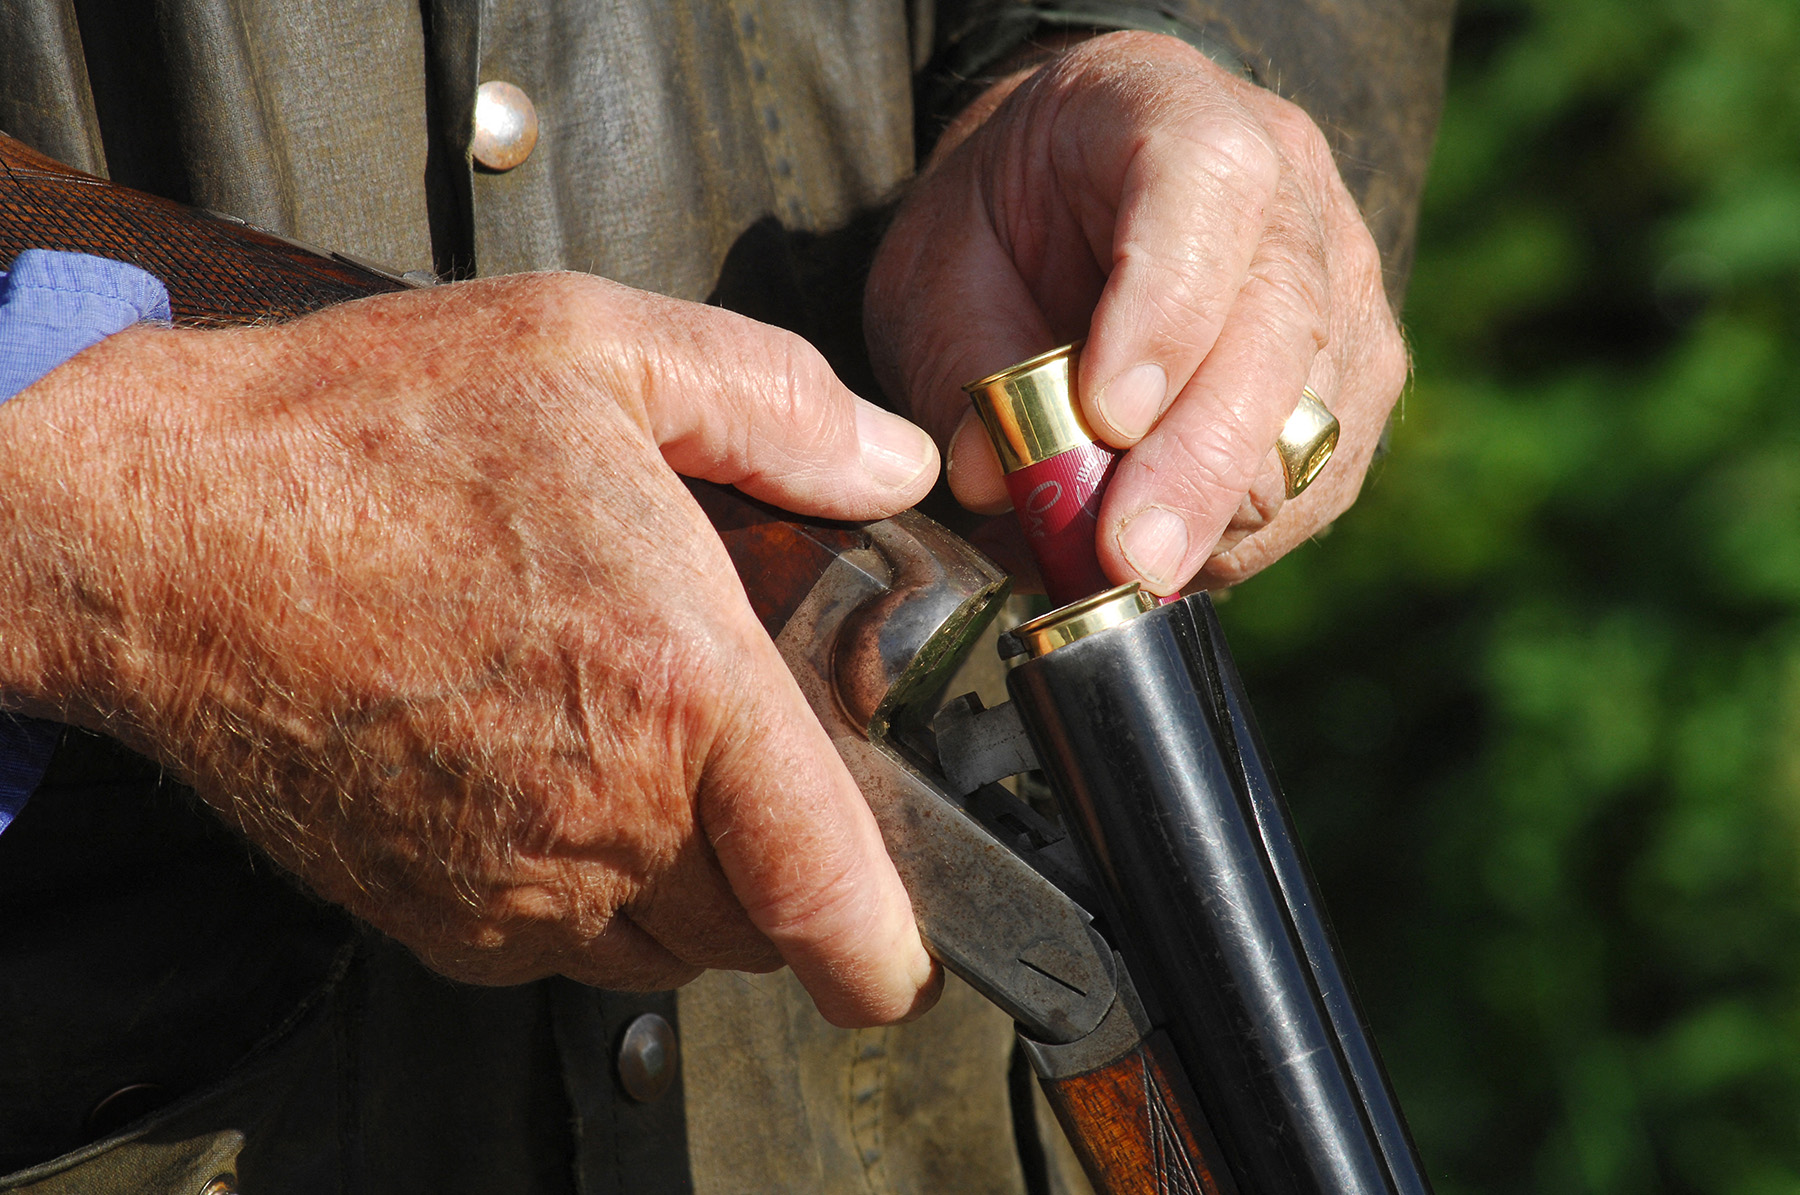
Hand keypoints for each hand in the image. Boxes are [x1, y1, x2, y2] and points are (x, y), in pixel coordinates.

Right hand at [0, 273, 940, 1026]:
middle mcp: (602, 812)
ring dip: (699, 883)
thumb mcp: (594, 349)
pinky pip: (568, 950)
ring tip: (659, 758)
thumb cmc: (359, 438)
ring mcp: (511, 881)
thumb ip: (776, 407)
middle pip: (761, 928)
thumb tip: (890, 464)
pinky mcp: (434, 917)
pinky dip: (599, 895)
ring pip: (671, 950)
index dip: (887, 951)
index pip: (829, 894)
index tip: (904, 951)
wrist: (156, 530)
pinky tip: (562, 779)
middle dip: (793, 865)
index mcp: (675, 685)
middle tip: (770, 762)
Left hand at [867, 31, 1407, 592]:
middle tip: (1122, 559)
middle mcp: (1292, 197)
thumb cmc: (1008, 221)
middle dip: (1196, 467)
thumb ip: (960, 359)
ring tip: (1100, 559)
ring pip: (1308, 432)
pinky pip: (1313, 489)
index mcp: (1178, 113)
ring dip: (1207, 519)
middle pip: (1277, 337)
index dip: (1165, 314)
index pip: (1207, 194)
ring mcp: (1345, 292)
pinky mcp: (1361, 386)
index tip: (1107, 418)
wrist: (1083, 197)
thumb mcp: (941, 261)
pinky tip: (1151, 540)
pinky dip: (1230, 538)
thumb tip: (993, 485)